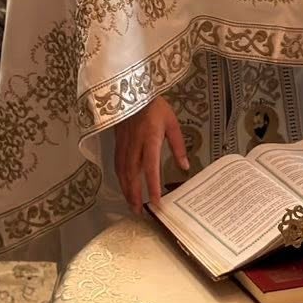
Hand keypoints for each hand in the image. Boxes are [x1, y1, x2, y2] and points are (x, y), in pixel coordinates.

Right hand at [114, 97, 188, 212]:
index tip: (156, 202)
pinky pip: (117, 164)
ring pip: (122, 172)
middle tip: (139, 212)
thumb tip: (185, 167)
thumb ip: (178, 146)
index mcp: (150, 139)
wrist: (131, 89)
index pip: (150, 168)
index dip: (152, 186)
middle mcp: (134, 144)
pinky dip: (120, 179)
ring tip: (131, 204)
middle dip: (135, 195)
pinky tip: (123, 186)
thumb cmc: (154, 106)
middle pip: (132, 175)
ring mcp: (123, 144)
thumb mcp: (172, 123)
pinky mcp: (117, 142)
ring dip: (126, 190)